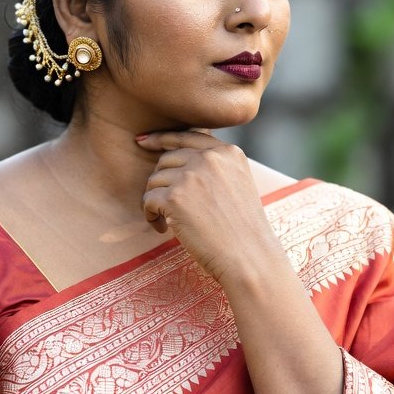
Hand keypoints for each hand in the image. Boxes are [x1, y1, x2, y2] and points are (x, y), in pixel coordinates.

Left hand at [135, 129, 279, 285]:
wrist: (249, 257)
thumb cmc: (244, 230)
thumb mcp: (239, 184)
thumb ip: (216, 167)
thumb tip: (180, 158)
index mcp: (228, 152)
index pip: (187, 135)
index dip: (161, 137)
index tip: (144, 142)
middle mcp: (210, 158)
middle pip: (167, 159)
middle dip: (162, 182)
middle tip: (167, 206)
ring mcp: (191, 176)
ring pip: (155, 180)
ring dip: (156, 201)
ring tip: (167, 220)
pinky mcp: (175, 197)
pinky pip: (148, 200)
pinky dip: (150, 216)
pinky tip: (163, 229)